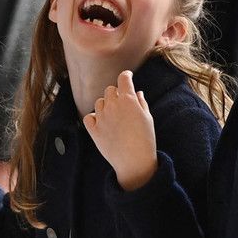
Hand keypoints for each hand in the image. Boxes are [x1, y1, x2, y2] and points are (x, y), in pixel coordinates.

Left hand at [83, 71, 156, 190]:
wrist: (134, 161)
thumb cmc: (145, 139)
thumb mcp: (148, 118)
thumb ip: (141, 102)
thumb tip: (137, 92)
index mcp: (128, 100)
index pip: (123, 79)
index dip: (126, 75)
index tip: (127, 76)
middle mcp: (113, 105)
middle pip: (110, 90)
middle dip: (116, 93)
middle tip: (122, 102)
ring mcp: (102, 117)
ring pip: (99, 102)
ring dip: (105, 105)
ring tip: (113, 115)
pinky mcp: (94, 130)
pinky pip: (89, 117)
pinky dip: (94, 117)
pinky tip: (101, 122)